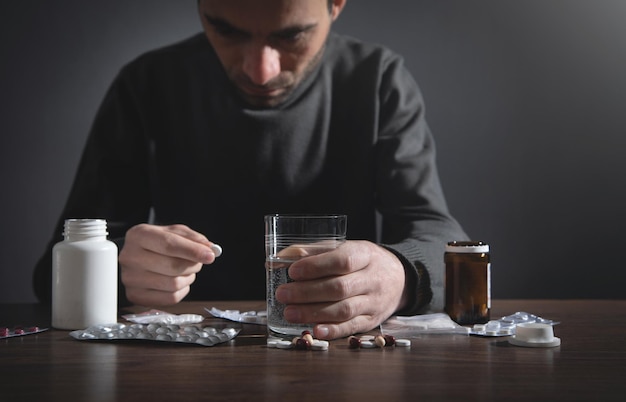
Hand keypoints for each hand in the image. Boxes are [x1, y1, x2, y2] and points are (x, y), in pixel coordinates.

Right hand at [119, 224, 218, 305]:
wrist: (134, 257)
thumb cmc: (155, 244)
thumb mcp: (173, 233)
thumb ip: (192, 238)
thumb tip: (209, 248)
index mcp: (139, 235)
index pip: (169, 244)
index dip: (193, 251)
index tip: (210, 256)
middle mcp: (130, 257)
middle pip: (173, 266)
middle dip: (193, 265)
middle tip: (197, 263)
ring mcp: (130, 278)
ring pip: (173, 284)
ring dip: (188, 278)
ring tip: (186, 271)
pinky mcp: (135, 295)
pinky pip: (170, 299)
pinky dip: (182, 291)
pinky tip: (179, 282)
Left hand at [274, 240, 406, 339]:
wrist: (399, 279)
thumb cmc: (363, 261)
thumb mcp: (344, 248)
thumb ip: (313, 252)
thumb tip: (278, 259)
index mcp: (365, 254)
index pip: (342, 260)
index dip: (316, 266)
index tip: (292, 271)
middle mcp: (372, 279)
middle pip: (339, 287)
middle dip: (307, 292)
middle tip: (282, 294)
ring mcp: (373, 302)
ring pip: (344, 309)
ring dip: (313, 313)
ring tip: (289, 313)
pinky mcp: (371, 321)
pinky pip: (351, 327)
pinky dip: (332, 331)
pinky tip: (314, 331)